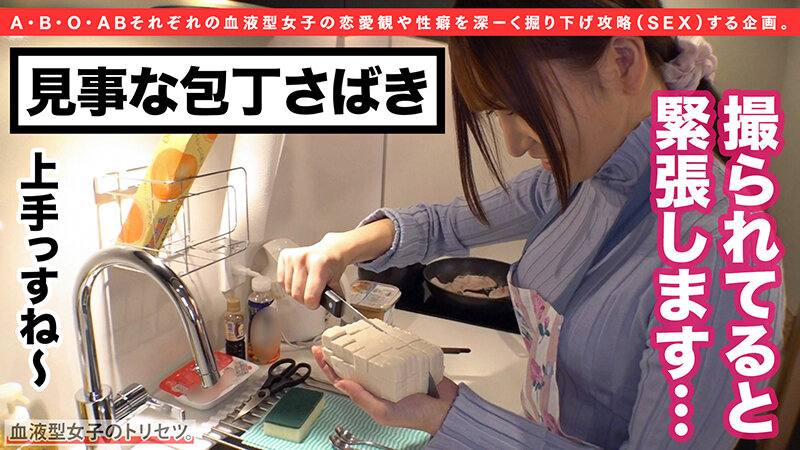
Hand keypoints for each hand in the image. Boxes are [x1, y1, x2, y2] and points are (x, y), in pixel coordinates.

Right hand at [277, 233, 349, 308]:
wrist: (329, 251)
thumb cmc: (332, 265)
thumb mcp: (337, 281)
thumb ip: (334, 296)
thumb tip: (334, 308)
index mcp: (319, 264)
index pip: (310, 296)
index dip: (313, 304)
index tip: (316, 303)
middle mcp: (304, 259)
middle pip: (297, 294)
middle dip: (305, 299)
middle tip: (312, 294)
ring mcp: (292, 257)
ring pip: (288, 290)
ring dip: (296, 292)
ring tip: (306, 285)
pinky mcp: (284, 256)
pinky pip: (281, 281)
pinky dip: (289, 285)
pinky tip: (297, 280)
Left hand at [311, 346, 458, 434]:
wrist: (444, 409)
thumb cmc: (416, 416)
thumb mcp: (384, 412)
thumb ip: (362, 399)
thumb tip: (342, 383)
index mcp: (369, 393)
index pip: (341, 377)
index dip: (328, 365)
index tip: (319, 351)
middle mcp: (377, 380)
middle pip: (353, 362)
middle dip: (341, 350)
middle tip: (332, 336)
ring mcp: (391, 370)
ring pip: (371, 353)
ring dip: (362, 343)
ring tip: (352, 333)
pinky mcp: (405, 360)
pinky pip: (392, 348)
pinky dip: (386, 340)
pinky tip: (381, 334)